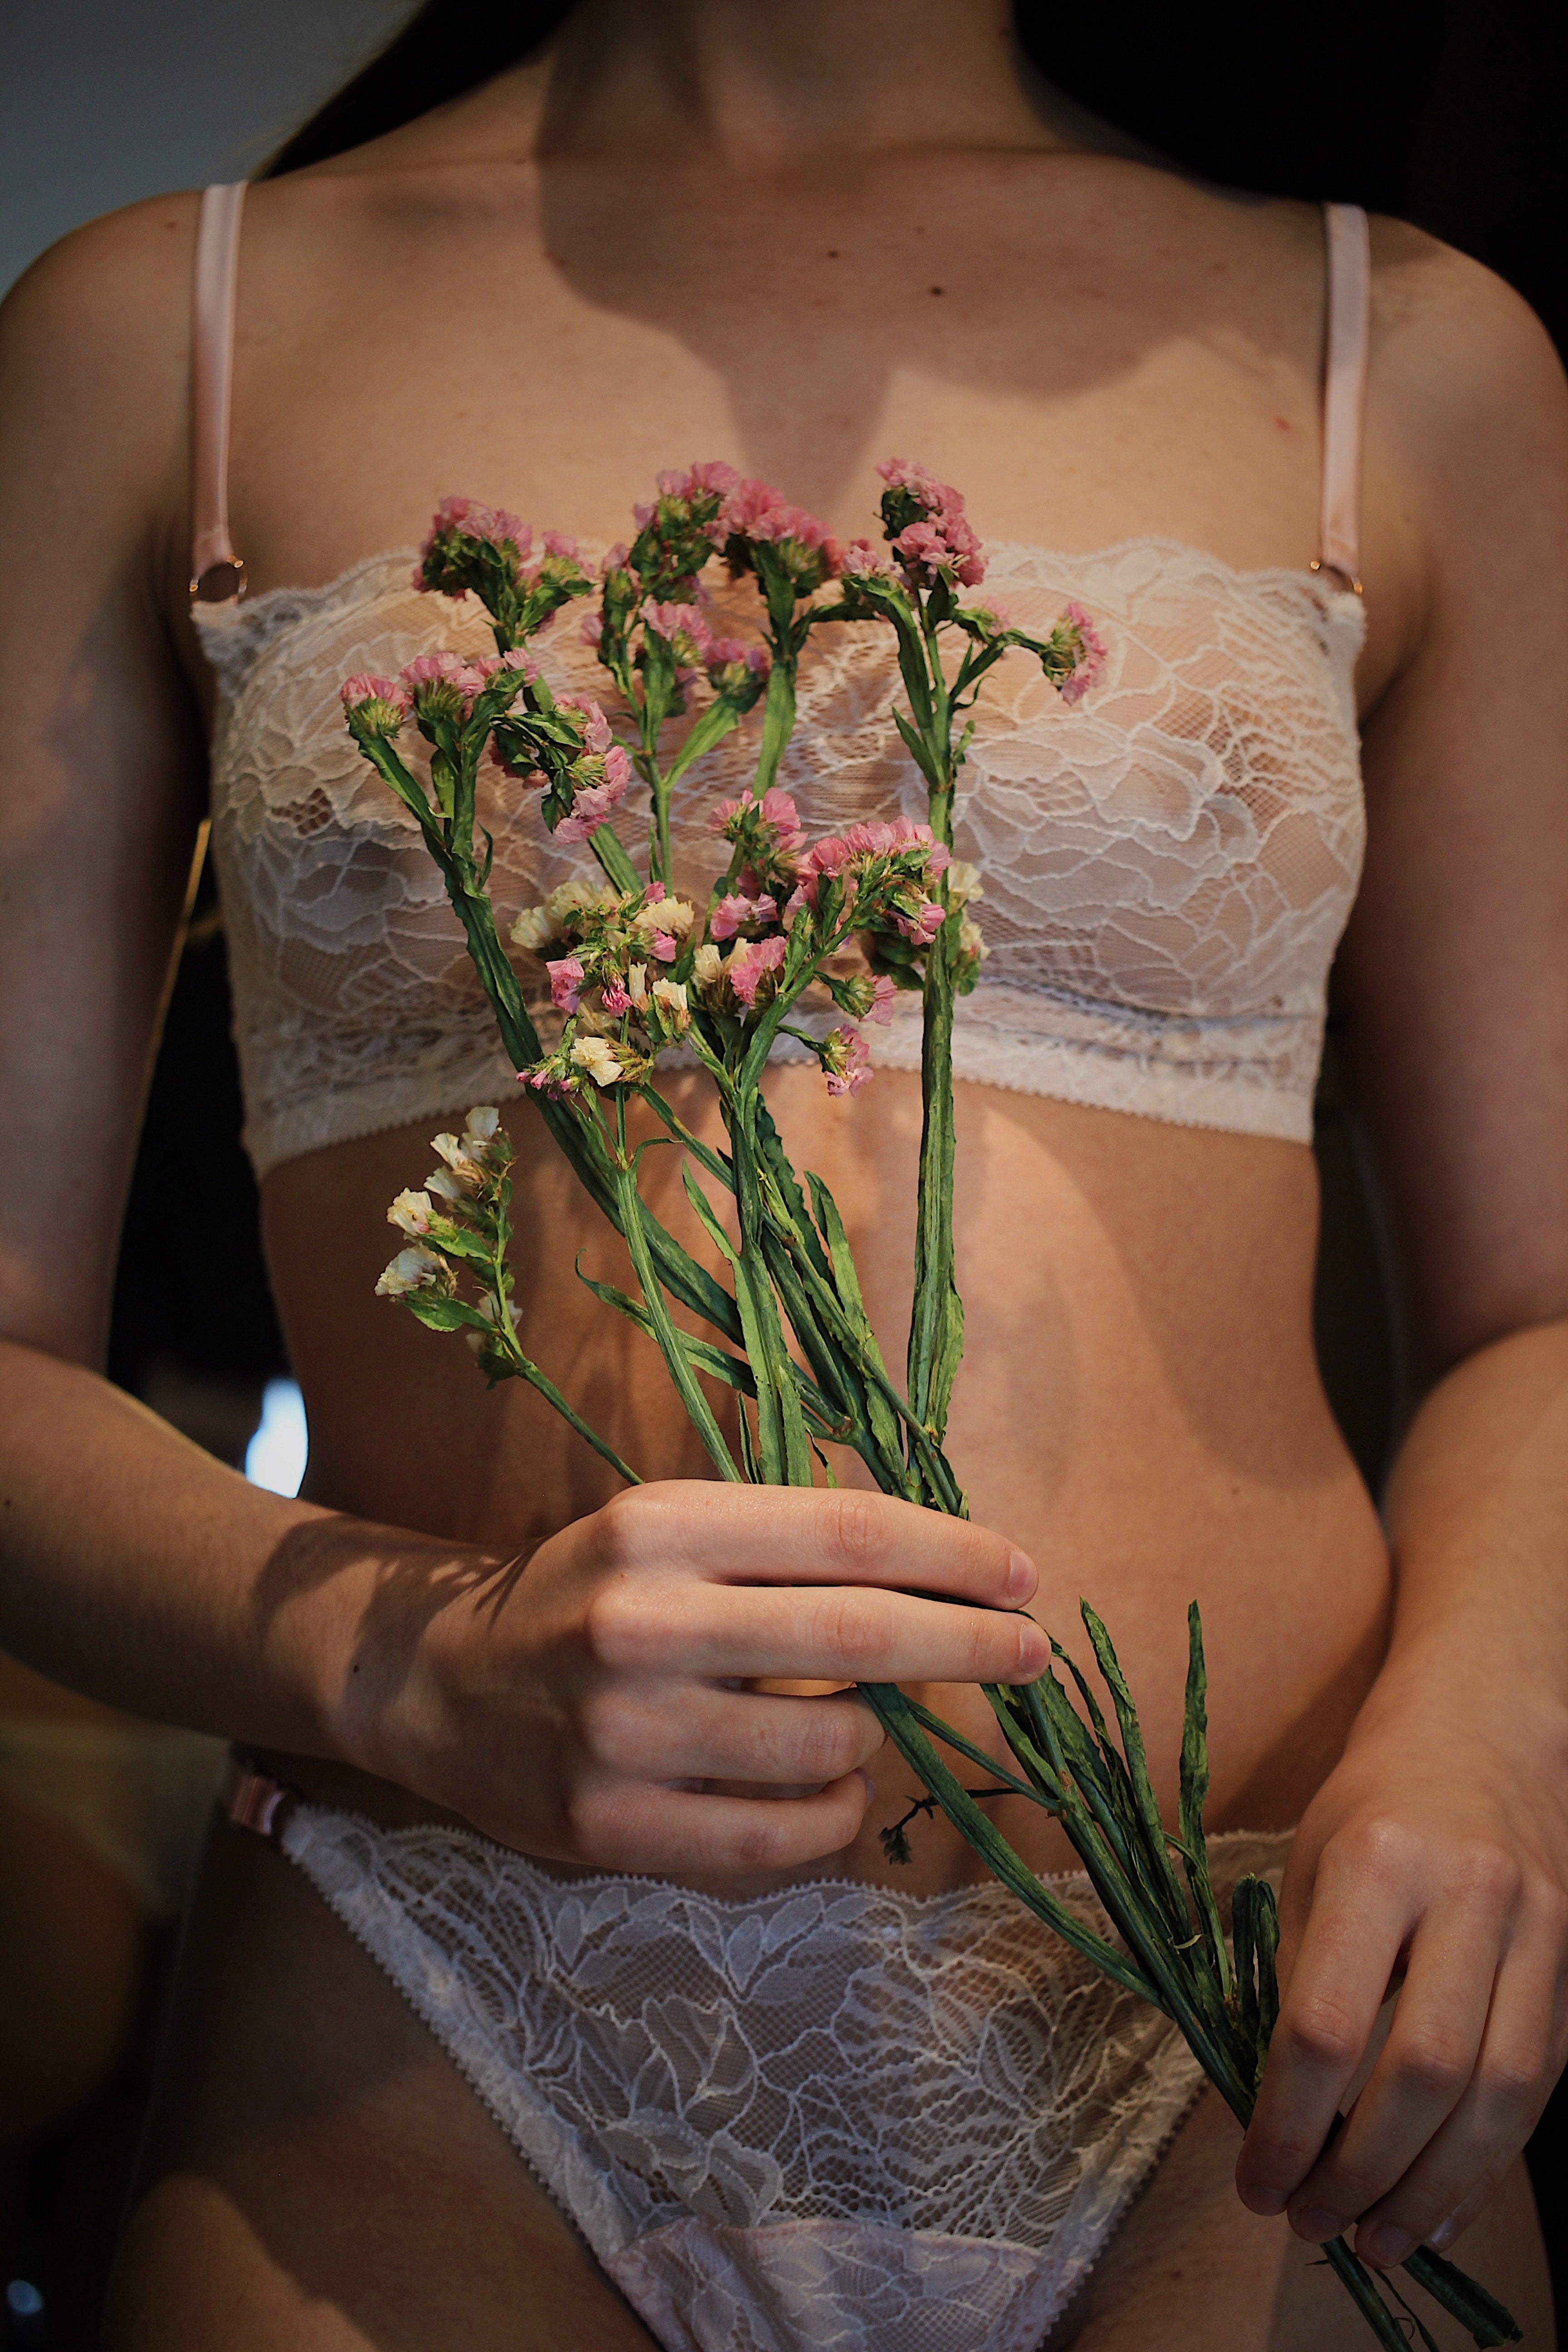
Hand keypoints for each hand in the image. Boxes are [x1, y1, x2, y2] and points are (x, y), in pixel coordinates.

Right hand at [361, 1480, 1044, 1875]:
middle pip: (858, 1637)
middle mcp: (642, 1623)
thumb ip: (784, 1541)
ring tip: (862, 1724)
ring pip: (828, 1748)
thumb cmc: (588, 1592)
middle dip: (969, 1644)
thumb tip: (943, 1569)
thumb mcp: (669, 1525)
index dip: (954, 1555)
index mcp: (661, 1526)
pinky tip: (834, 1794)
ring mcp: (625, 1733)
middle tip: (1032, 1651)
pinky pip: (778, 1837)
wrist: (443, 1683)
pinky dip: (833, 1816)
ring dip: (876, 1738)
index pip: (848, 1535)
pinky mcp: (613, 1825)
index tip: (1021, 1575)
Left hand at [1234, 1660, 1567, 2268]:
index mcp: (1379, 1862)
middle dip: (1361, 2171)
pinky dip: (1486, 2163)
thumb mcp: (1307, 1865)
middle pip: (1423, 2072)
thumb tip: (1274, 2114)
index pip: (1328, 2023)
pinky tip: (1438, 2209)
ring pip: (1497, 2096)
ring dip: (1432, 2189)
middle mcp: (1471, 1898)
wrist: (1482, 1734)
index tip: (1255, 2179)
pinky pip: (1537, 2089)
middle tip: (1308, 2223)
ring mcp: (1539, 1935)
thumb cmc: (1373, 1805)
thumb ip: (1296, 1981)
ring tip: (1372, 2241)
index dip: (1286, 2120)